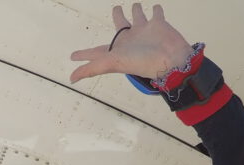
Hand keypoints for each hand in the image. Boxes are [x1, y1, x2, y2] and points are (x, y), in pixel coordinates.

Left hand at [69, 4, 192, 83]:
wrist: (171, 60)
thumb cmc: (143, 63)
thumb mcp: (112, 63)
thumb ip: (92, 69)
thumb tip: (71, 79)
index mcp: (117, 49)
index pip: (96, 51)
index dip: (84, 54)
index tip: (74, 56)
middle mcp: (130, 39)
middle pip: (120, 25)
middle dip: (118, 16)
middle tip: (116, 9)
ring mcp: (145, 31)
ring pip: (138, 16)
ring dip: (137, 10)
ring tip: (136, 6)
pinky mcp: (158, 24)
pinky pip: (157, 13)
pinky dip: (156, 10)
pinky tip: (155, 8)